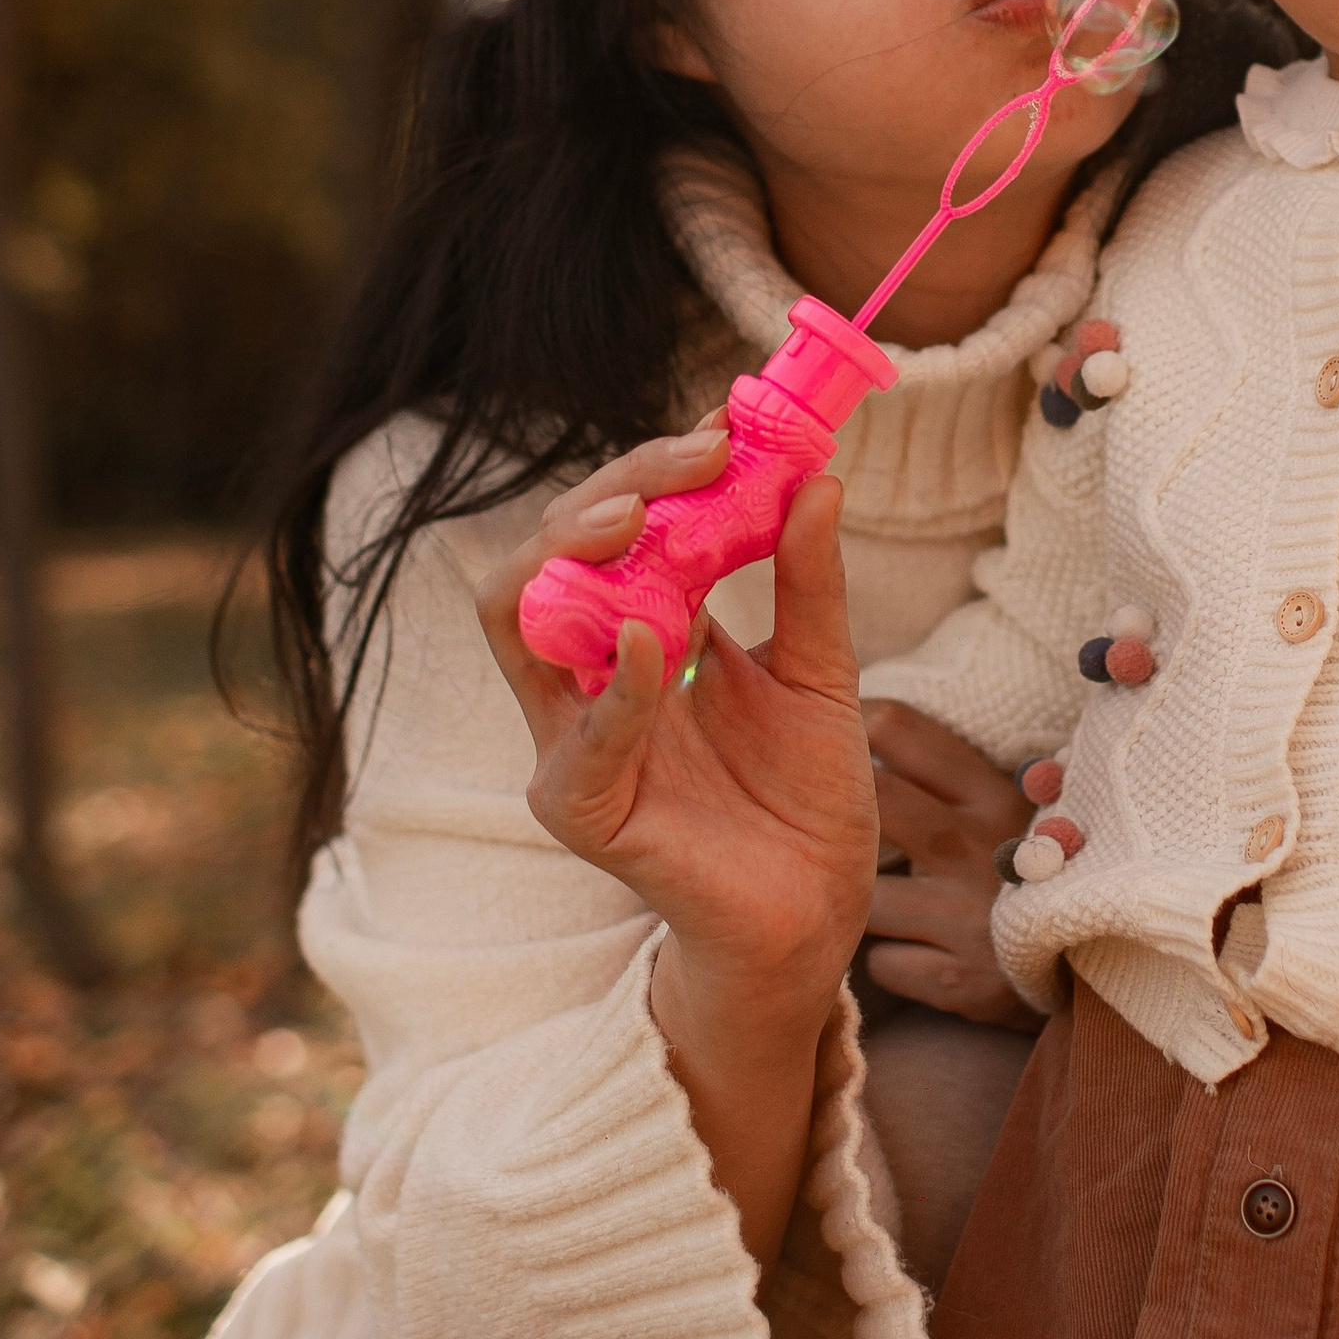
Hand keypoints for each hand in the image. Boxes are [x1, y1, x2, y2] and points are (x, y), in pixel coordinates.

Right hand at [477, 444, 877, 1014]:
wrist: (818, 910)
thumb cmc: (806, 796)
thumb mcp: (820, 671)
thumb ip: (808, 584)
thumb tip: (817, 477)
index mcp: (640, 632)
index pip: (613, 528)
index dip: (656, 470)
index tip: (725, 428)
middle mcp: (590, 675)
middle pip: (554, 550)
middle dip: (616, 488)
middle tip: (697, 457)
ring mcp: (574, 739)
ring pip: (517, 618)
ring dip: (570, 556)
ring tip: (637, 520)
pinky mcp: (581, 807)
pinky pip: (578, 741)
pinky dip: (612, 688)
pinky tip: (651, 639)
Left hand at [862, 701, 1043, 1029]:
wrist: (1098, 966)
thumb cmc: (1034, 879)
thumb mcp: (1013, 812)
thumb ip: (952, 773)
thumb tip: (867, 722)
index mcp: (992, 795)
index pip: (899, 729)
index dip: (852, 728)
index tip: (832, 747)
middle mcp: (978, 849)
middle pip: (871, 803)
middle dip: (839, 817)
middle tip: (835, 832)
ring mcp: (968, 919)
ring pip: (864, 896)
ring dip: (864, 904)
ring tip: (891, 906)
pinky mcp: (958, 982)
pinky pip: (881, 962)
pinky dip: (890, 960)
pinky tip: (920, 954)